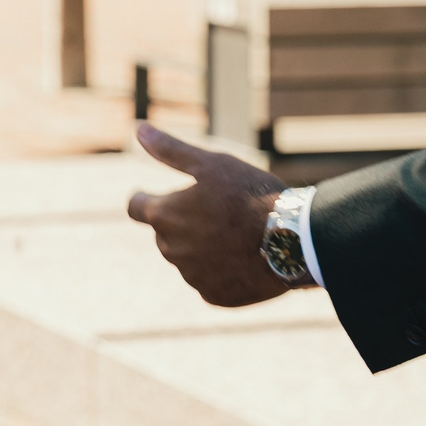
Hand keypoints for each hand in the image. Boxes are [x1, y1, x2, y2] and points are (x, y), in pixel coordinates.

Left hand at [125, 123, 294, 307]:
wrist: (290, 239)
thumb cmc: (250, 195)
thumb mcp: (211, 164)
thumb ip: (170, 150)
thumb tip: (139, 129)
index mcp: (164, 216)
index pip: (136, 208)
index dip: (143, 199)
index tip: (149, 196)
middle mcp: (171, 250)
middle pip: (165, 233)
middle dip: (180, 222)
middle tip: (214, 210)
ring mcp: (192, 277)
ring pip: (187, 258)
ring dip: (200, 247)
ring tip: (233, 233)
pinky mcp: (214, 296)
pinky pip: (208, 280)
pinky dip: (219, 270)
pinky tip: (242, 257)